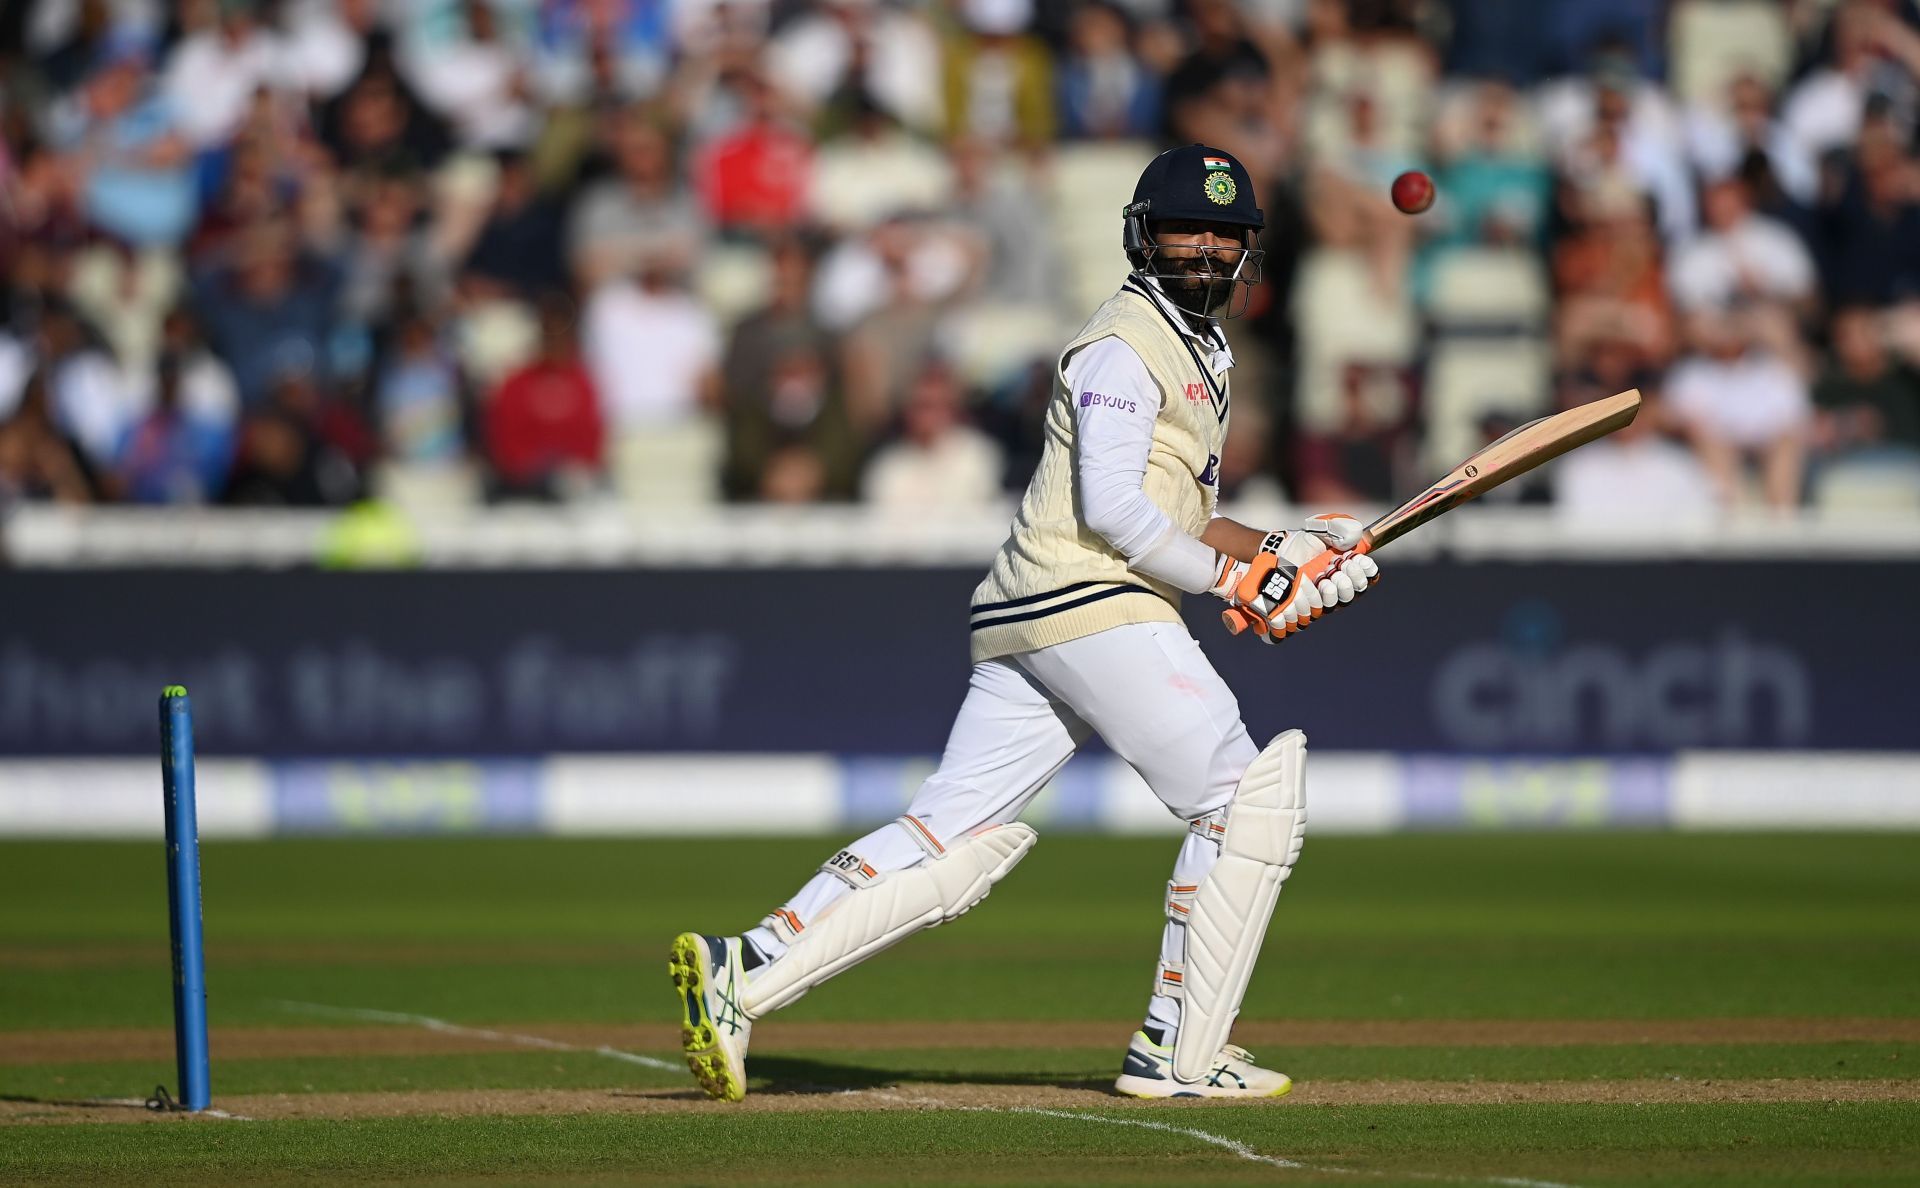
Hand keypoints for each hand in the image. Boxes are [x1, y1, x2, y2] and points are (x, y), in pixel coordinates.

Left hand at [1214, 515, 1380, 642]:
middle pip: (1350, 597)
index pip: (1366, 581)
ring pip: (1330, 605)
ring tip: (1322, 580)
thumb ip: (1341, 527)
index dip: (1364, 574)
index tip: (1353, 561)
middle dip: (1347, 584)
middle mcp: (1334, 591)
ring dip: (1329, 593)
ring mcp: (1318, 603)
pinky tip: (1304, 590)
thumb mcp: (1322, 529)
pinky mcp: (1299, 610)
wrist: (1275, 553)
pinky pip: (1308, 614)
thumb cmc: (1301, 543)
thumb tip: (1357, 533)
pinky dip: (1307, 601)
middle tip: (1336, 571)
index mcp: (1346, 573)